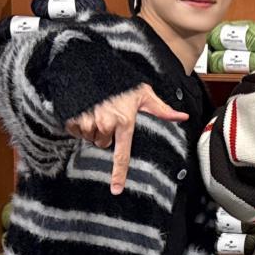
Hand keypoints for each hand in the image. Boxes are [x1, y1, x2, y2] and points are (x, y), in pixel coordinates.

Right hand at [66, 84, 187, 194]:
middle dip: (105, 134)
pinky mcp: (72, 117)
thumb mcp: (144, 94)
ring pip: (88, 137)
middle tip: (108, 116)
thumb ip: (161, 109)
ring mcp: (87, 121)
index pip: (121, 155)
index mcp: (124, 122)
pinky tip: (84, 110)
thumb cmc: (121, 81)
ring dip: (91, 127)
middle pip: (102, 144)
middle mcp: (105, 124)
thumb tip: (182, 117)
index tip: (116, 189)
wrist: (93, 66)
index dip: (119, 173)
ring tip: (96, 110)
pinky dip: (78, 123)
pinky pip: (74, 130)